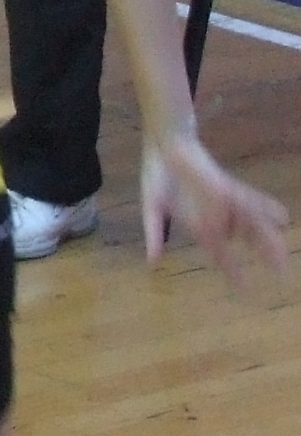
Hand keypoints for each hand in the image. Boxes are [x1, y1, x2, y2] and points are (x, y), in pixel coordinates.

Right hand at [142, 132, 290, 288]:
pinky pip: (248, 199)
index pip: (220, 253)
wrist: (162, 146)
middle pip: (246, 240)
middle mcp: (218, 216)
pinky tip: (281, 217)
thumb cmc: (157, 175)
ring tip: (284, 256)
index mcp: (200, 225)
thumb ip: (153, 234)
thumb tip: (151, 263)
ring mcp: (224, 202)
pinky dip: (264, 207)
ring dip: (268, 238)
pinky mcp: (225, 186)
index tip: (241, 288)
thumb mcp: (151, 208)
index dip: (231, 270)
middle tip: (281, 275)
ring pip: (251, 223)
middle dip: (263, 256)